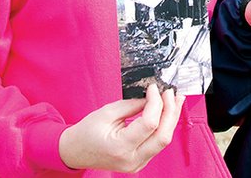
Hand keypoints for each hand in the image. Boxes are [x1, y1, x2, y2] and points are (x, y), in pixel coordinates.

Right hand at [59, 84, 184, 172]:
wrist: (75, 152)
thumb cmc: (87, 132)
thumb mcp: (107, 112)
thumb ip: (132, 105)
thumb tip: (152, 97)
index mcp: (120, 147)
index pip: (149, 124)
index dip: (156, 103)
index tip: (154, 88)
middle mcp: (131, 160)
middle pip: (163, 135)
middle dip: (170, 111)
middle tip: (170, 92)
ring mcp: (137, 164)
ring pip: (163, 140)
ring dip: (171, 118)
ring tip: (175, 100)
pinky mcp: (140, 162)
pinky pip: (157, 144)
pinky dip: (164, 127)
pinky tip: (167, 113)